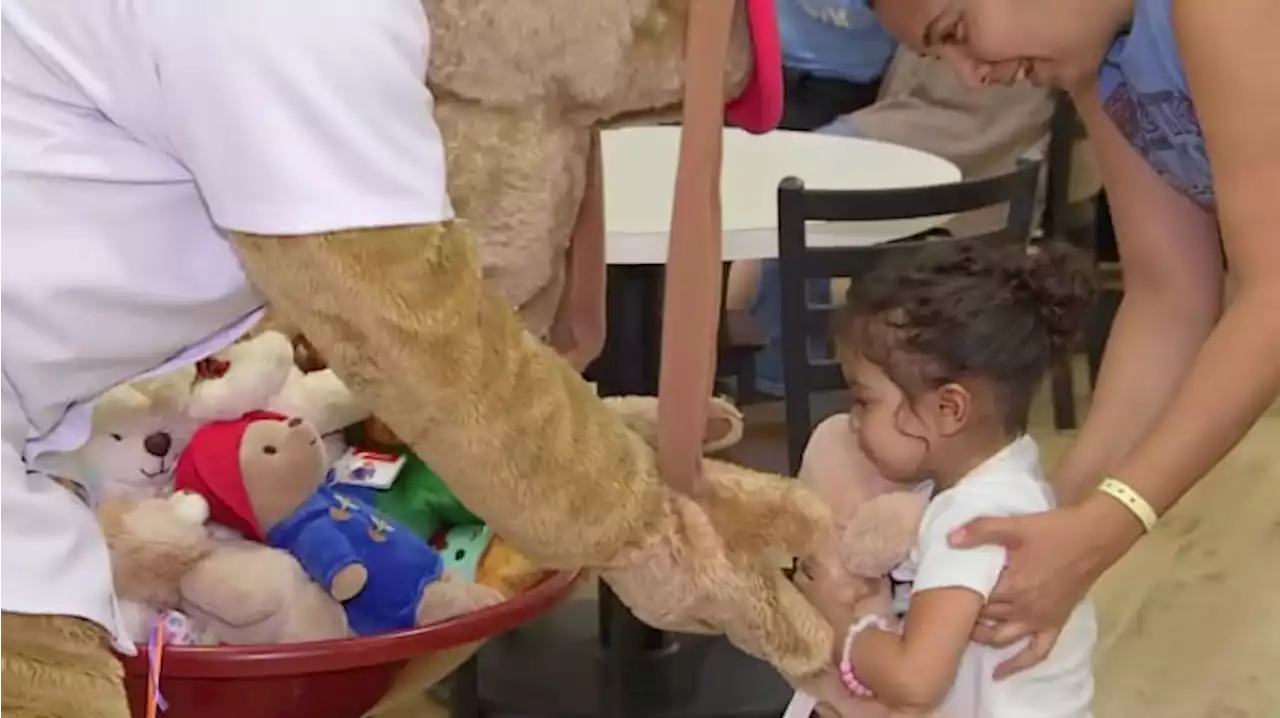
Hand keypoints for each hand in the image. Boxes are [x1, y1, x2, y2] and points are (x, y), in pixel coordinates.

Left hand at [948, 497, 1142, 677]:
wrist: (1094, 538)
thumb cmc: (1053, 531)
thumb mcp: (1014, 525)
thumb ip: (981, 530)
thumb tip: (949, 539)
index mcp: (1011, 585)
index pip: (973, 598)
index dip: (956, 595)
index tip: (942, 591)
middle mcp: (1023, 608)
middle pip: (985, 619)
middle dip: (965, 616)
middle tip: (949, 609)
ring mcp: (1039, 620)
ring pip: (1002, 638)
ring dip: (982, 637)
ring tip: (965, 630)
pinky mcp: (1055, 624)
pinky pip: (1036, 653)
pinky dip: (1017, 664)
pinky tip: (999, 674)